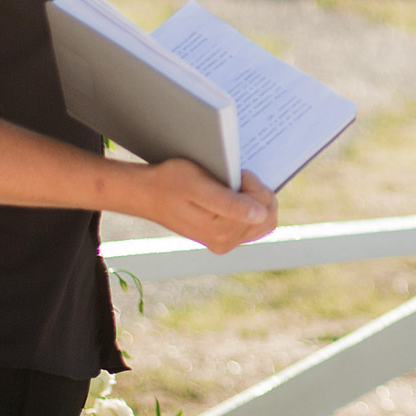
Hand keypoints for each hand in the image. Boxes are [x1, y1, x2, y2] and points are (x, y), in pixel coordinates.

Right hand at [131, 159, 277, 254]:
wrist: (148, 194)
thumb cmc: (170, 182)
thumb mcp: (198, 185)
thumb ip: (229, 203)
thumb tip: (260, 215)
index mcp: (221, 231)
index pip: (263, 206)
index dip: (253, 183)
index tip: (234, 173)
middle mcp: (225, 242)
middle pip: (267, 215)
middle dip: (257, 192)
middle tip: (234, 179)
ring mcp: (226, 242)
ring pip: (264, 220)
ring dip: (254, 200)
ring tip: (231, 188)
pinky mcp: (225, 238)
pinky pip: (255, 225)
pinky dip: (251, 208)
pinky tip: (233, 198)